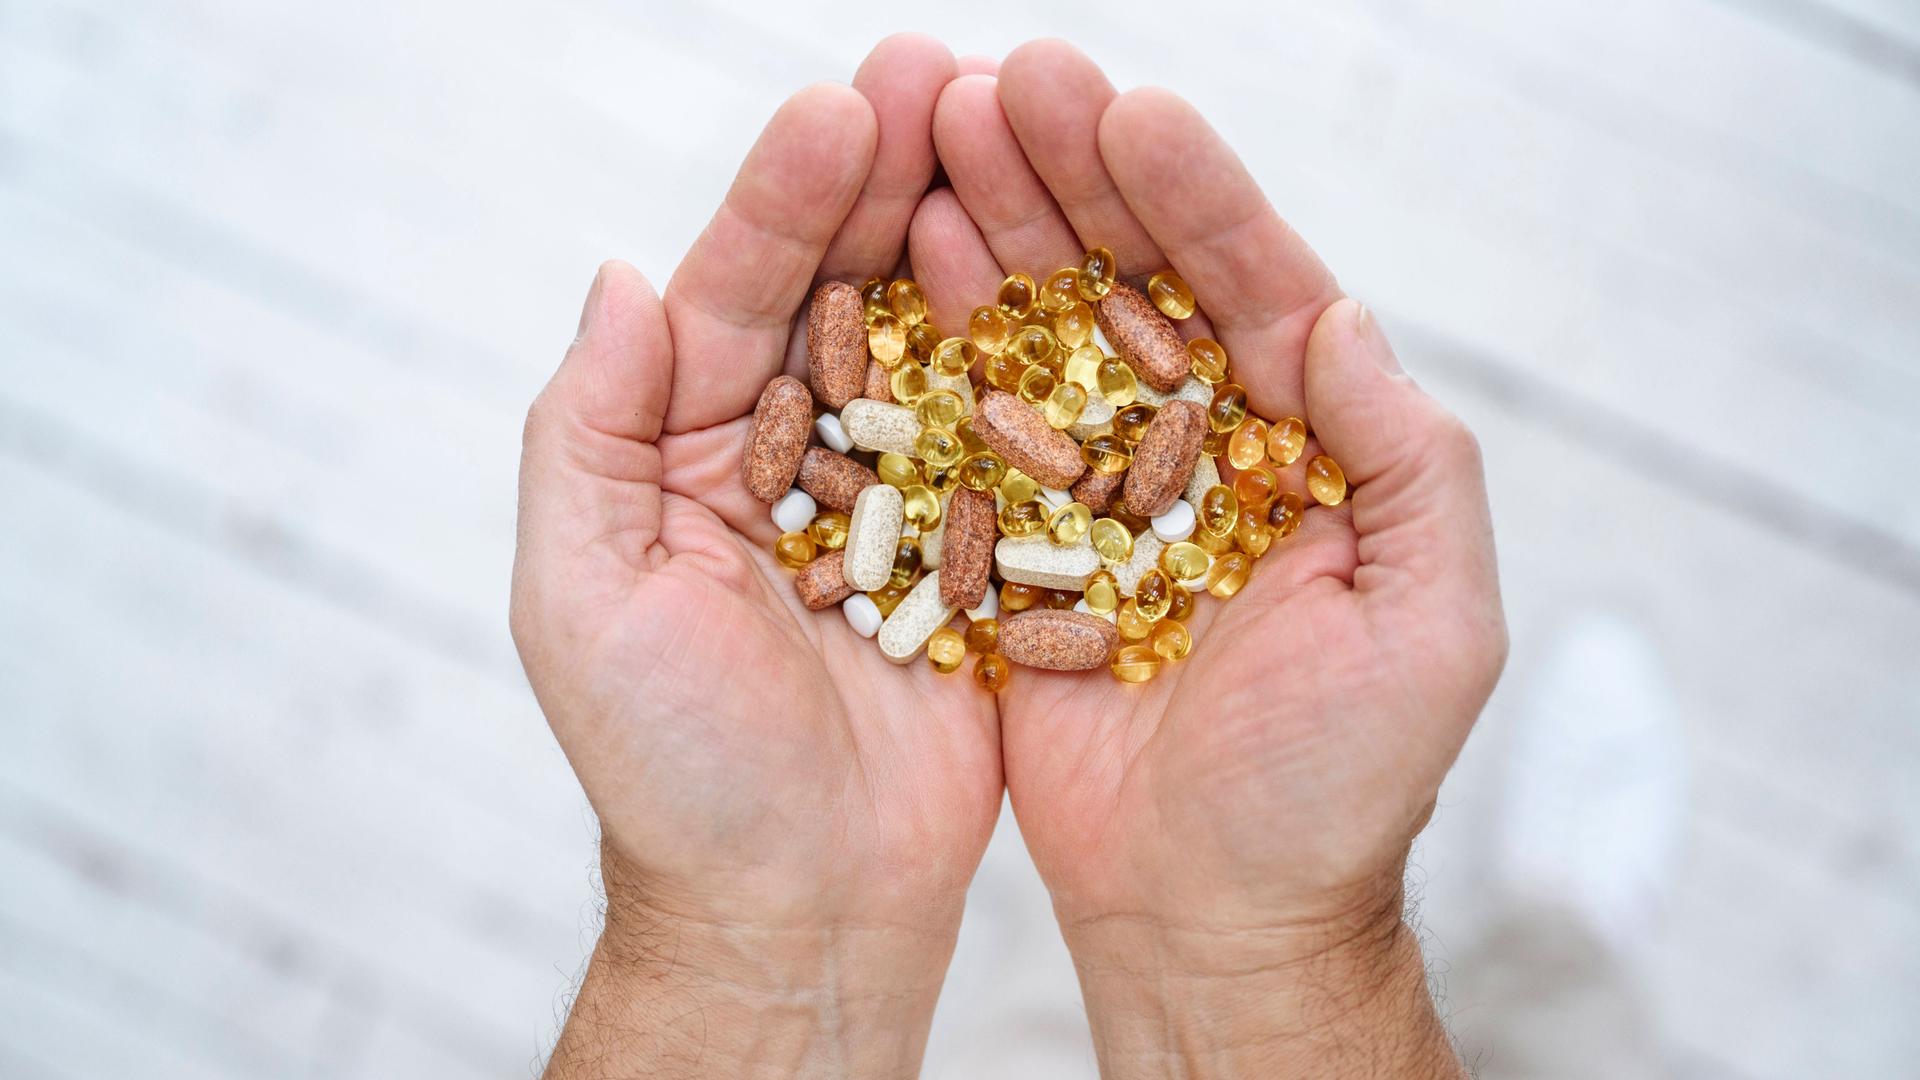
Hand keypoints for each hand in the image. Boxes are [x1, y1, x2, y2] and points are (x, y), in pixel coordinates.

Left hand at [510, 36, 1001, 1075]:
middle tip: (946, 73)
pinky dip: (1038, 357)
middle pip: (839, 285)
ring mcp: (891, 493)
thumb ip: (586, 433)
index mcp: (685, 447)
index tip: (845, 109)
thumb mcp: (584, 598)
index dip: (783, 198)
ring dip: (970, 236)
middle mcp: (790, 451)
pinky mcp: (976, 547)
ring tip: (1019, 133)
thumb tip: (619, 280)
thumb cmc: (673, 769)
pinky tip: (1079, 273)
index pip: (732, 291)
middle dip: (887, 180)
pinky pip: (1009, 435)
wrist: (797, 904)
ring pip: (932, 338)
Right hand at [917, 42, 1505, 1075]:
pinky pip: (974, 427)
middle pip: (1137, 281)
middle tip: (1004, 80)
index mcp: (1307, 446)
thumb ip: (1414, 466)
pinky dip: (940, 345)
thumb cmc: (1338, 790)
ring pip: (1047, 331)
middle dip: (1076, 176)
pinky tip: (906, 258)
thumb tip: (1345, 321)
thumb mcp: (1431, 631)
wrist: (1215, 913)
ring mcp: (1100, 489)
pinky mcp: (1016, 542)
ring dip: (1000, 228)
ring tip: (939, 130)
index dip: (1196, 199)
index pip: (1257, 290)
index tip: (1129, 110)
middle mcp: (1200, 447)